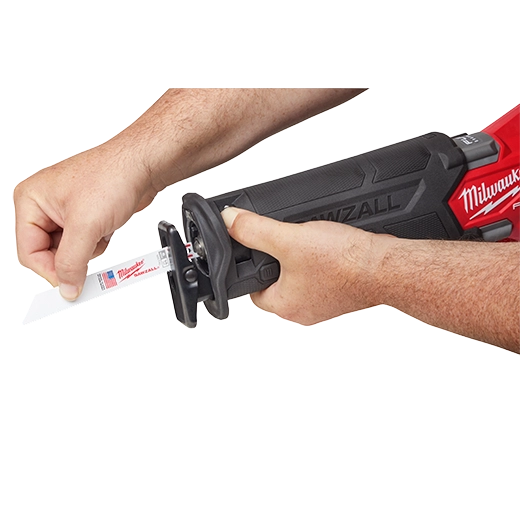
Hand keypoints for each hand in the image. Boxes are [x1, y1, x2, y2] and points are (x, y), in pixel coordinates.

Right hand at [13, 138, 158, 299]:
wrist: (142, 166)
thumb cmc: (112, 176)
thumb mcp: (85, 226)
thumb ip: (71, 262)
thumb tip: (66, 288)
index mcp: (30, 200)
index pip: (28, 252)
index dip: (50, 270)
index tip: (70, 284)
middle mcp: (44, 205)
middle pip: (48, 252)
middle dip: (72, 256)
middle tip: (89, 254)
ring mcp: (65, 210)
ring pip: (68, 250)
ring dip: (86, 249)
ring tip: (99, 231)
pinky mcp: (85, 215)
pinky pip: (84, 242)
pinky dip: (96, 242)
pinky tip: (106, 227)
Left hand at [221, 207, 395, 325]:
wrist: (387, 265)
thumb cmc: (346, 262)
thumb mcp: (289, 240)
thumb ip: (254, 230)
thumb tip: (229, 221)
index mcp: (286, 305)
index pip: (252, 289)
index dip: (251, 266)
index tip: (255, 249)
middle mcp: (303, 310)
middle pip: (276, 282)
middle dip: (277, 260)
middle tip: (284, 241)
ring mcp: (324, 303)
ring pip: (299, 278)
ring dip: (300, 259)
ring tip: (307, 242)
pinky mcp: (341, 293)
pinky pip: (321, 276)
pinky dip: (320, 262)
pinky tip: (327, 248)